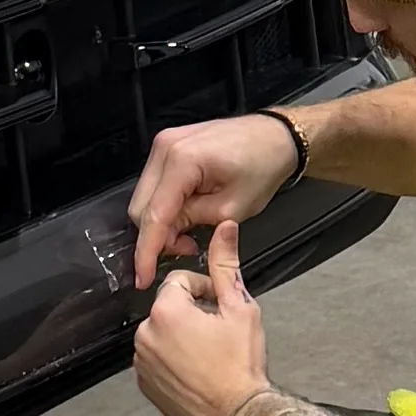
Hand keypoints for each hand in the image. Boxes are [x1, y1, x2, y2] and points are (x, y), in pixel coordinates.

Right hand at [126, 108, 296, 287]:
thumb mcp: (231, 208)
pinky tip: (186, 214)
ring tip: (190, 232)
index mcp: (182, 160)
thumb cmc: (262, 167)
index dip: (147, 252)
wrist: (274, 137)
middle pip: (141, 206)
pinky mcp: (169, 147)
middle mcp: (165, 147)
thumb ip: (191, 222)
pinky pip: (155, 184)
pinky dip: (164, 205)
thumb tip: (167, 235)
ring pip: (145, 197)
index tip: (144, 278)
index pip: (154, 215)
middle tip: (187, 249)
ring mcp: (164, 144)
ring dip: (160, 222)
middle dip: (157, 236)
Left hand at [131, 215, 270, 415]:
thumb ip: (225, 265)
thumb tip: (224, 229)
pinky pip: (156, 359)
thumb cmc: (241, 366)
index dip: (205, 291)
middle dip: (192, 314)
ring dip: (181, 337)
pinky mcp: (144, 384)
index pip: (180, 281)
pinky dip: (172, 360)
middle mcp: (146, 335)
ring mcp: (142, 362)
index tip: (221, 309)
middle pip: (168, 308)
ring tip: (209, 355)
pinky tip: (197, 371)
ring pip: (162, 333)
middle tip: (218, 334)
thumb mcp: (240, 308)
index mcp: (166, 312)